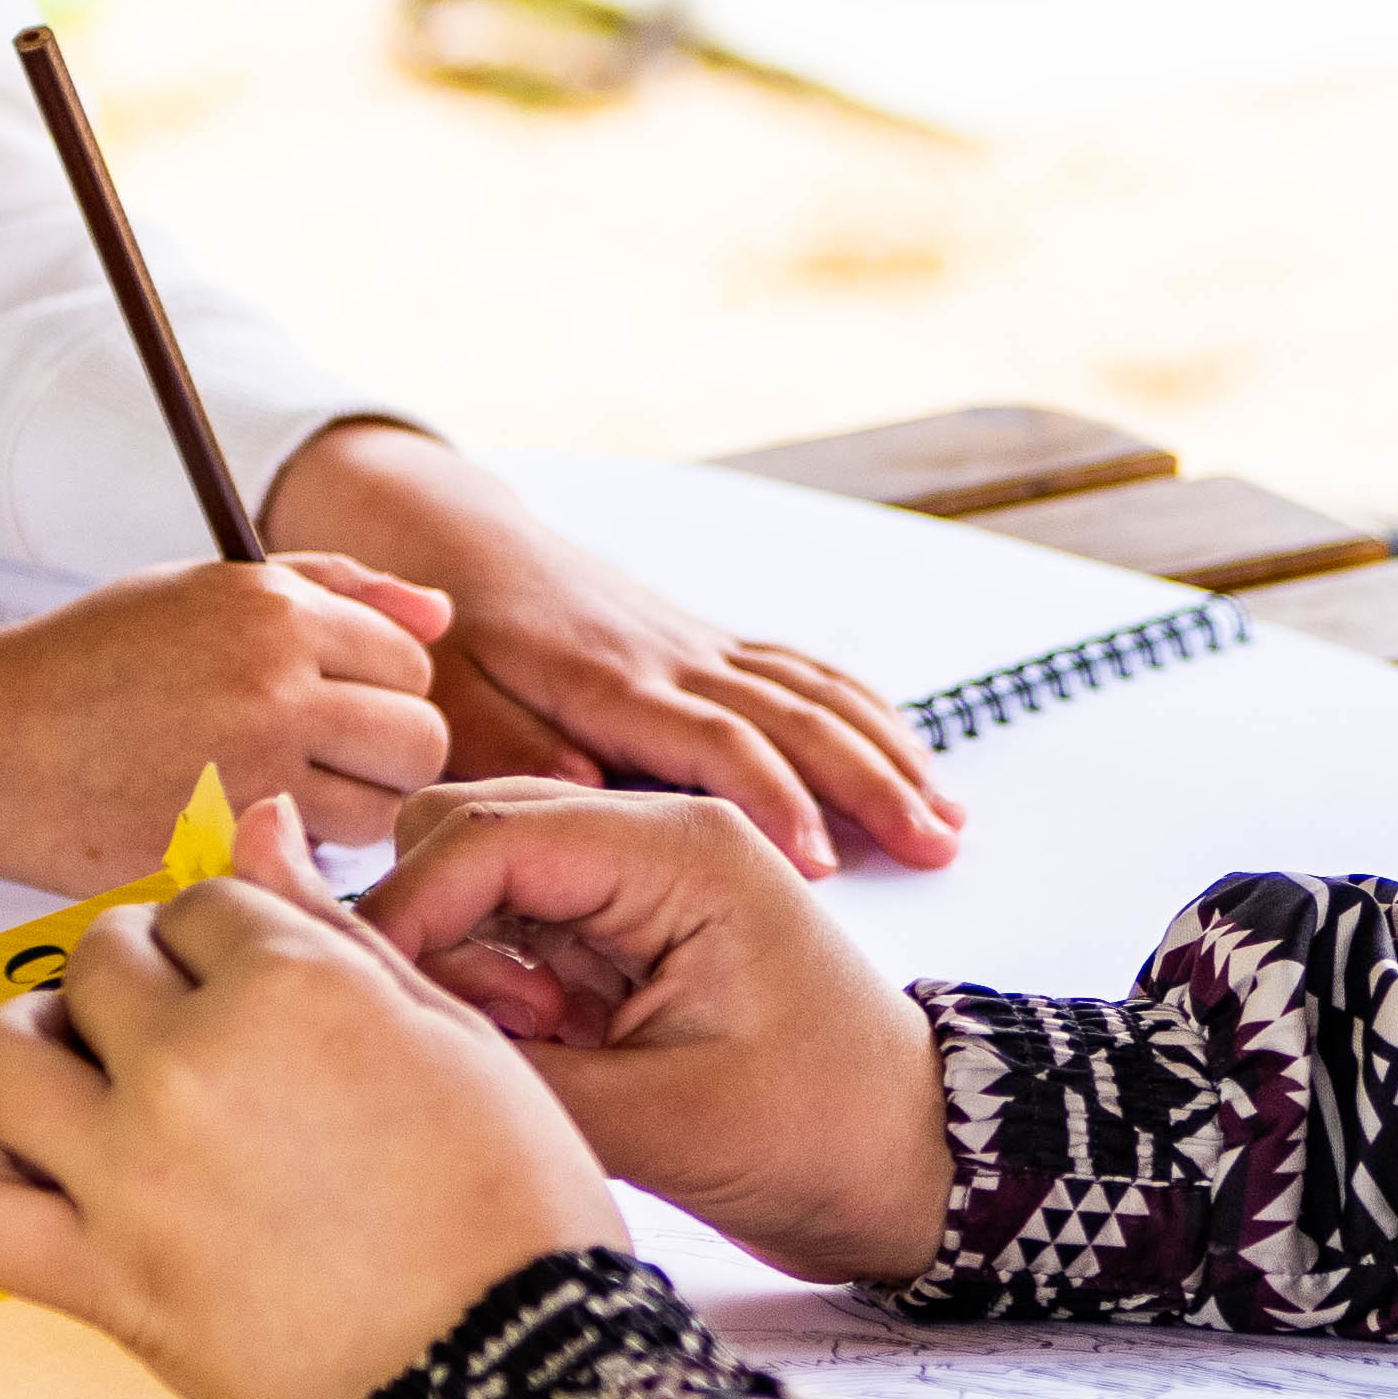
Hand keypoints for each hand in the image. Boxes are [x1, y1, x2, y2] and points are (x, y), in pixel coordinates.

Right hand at [0, 559, 450, 889]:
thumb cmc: (92, 662)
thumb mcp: (205, 591)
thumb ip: (334, 591)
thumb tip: (440, 617)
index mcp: (274, 610)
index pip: (413, 667)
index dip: (380, 699)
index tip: (332, 717)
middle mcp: (272, 684)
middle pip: (420, 744)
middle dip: (383, 763)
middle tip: (320, 772)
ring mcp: (246, 772)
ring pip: (379, 817)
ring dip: (343, 821)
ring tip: (274, 803)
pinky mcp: (216, 847)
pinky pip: (309, 869)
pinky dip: (286, 864)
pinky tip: (232, 837)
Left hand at [0, 814, 626, 1398]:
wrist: (509, 1377)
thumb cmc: (509, 1214)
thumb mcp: (452, 1035)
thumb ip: (333, 926)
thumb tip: (259, 822)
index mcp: (294, 986)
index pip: (200, 903)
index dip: (225, 940)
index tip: (246, 982)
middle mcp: (194, 1064)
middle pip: (99, 960)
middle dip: (136, 979)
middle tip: (180, 1030)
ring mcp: (134, 1172)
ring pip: (0, 1058)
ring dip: (31, 1049)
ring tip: (80, 1078)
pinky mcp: (105, 1278)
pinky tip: (23, 1168)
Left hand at [264, 423, 958, 874]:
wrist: (455, 536)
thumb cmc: (447, 637)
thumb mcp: (448, 696)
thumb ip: (511, 747)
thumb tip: (587, 793)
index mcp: (610, 681)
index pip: (714, 740)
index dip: (772, 798)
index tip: (823, 863)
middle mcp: (674, 658)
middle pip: (795, 716)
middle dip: (872, 783)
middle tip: (935, 849)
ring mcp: (702, 645)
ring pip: (817, 693)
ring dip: (889, 754)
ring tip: (950, 823)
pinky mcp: (712, 642)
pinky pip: (808, 672)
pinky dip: (869, 715)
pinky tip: (912, 758)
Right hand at [361, 779, 952, 1286]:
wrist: (915, 1171)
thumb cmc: (824, 1137)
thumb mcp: (664, 1122)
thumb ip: (518, 1074)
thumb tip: (389, 1043)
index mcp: (680, 846)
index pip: (484, 835)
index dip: (405, 914)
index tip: (374, 1003)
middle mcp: (652, 840)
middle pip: (465, 833)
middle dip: (435, 933)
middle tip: (496, 1038)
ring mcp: (634, 887)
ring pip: (479, 886)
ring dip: (471, 967)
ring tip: (543, 1051)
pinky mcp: (620, 941)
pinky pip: (511, 937)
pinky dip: (499, 993)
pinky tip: (556, 1055)